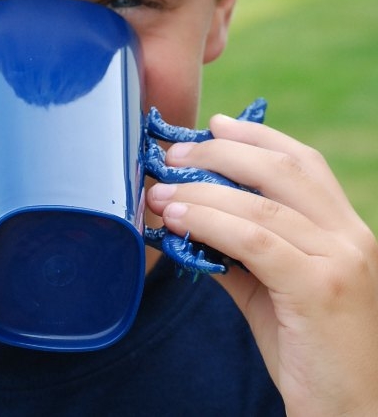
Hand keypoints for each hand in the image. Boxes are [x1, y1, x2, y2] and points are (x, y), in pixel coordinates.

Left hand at [147, 115, 377, 416]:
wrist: (351, 413)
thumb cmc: (310, 351)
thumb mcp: (274, 289)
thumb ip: (240, 250)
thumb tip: (187, 217)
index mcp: (346, 228)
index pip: (304, 161)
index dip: (257, 137)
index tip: (216, 124)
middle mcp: (351, 235)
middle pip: (282, 170)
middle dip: (221, 153)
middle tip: (174, 154)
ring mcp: (341, 259)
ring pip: (261, 205)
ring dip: (202, 191)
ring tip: (161, 190)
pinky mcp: (319, 287)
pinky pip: (254, 241)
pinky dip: (210, 222)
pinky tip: (177, 220)